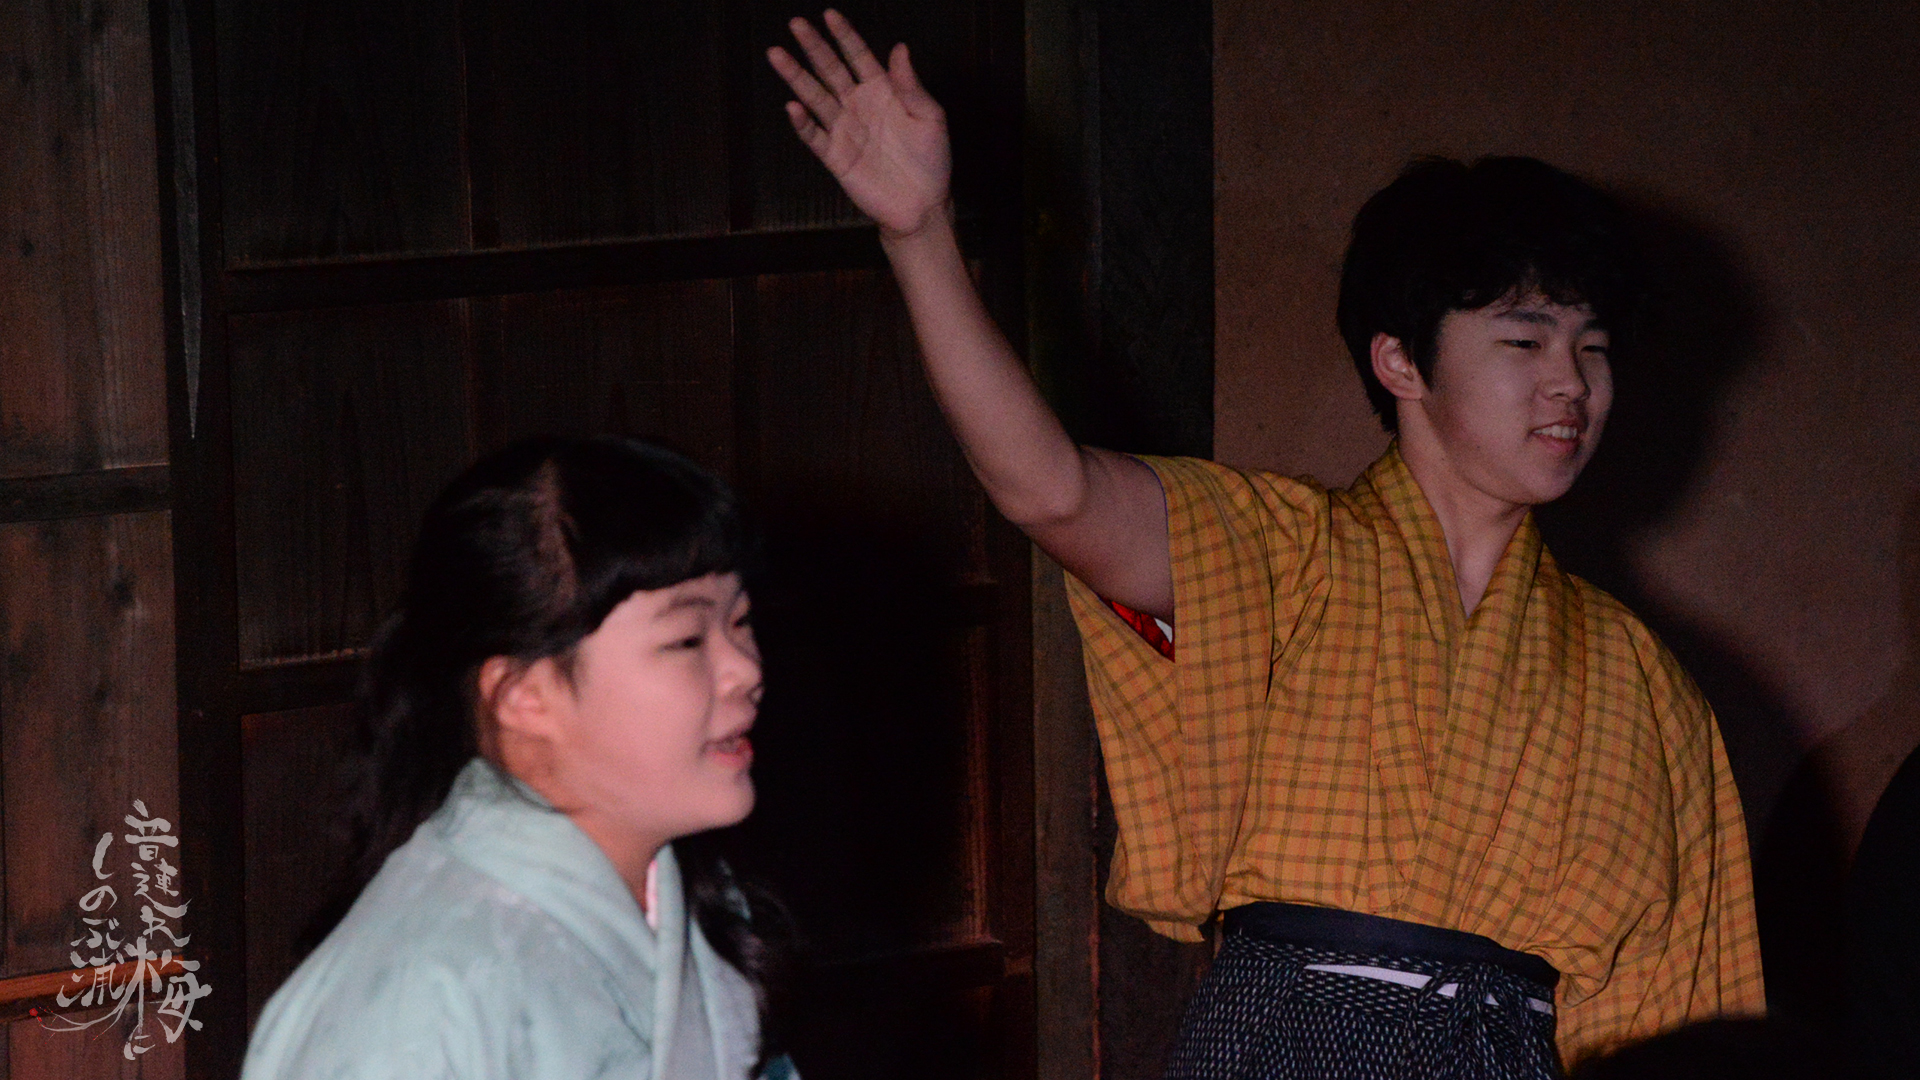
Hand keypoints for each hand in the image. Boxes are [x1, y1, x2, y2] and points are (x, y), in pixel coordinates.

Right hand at [768, 10, 949, 238]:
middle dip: (814, 47)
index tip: (829, 15)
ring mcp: (845, 130)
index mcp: (883, 91)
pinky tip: (793, 107)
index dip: (845, 36)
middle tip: (796, 24)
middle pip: (831, 70)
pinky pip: (814, 136)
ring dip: (796, 77)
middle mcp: (859, 105)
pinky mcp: (836, 156)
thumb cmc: (931, 161)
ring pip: (815, 97)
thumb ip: (911, 85)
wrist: (923, 204)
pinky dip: (802, 123)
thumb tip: (900, 49)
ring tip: (777, 55)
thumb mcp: (930, 118)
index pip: (858, 56)